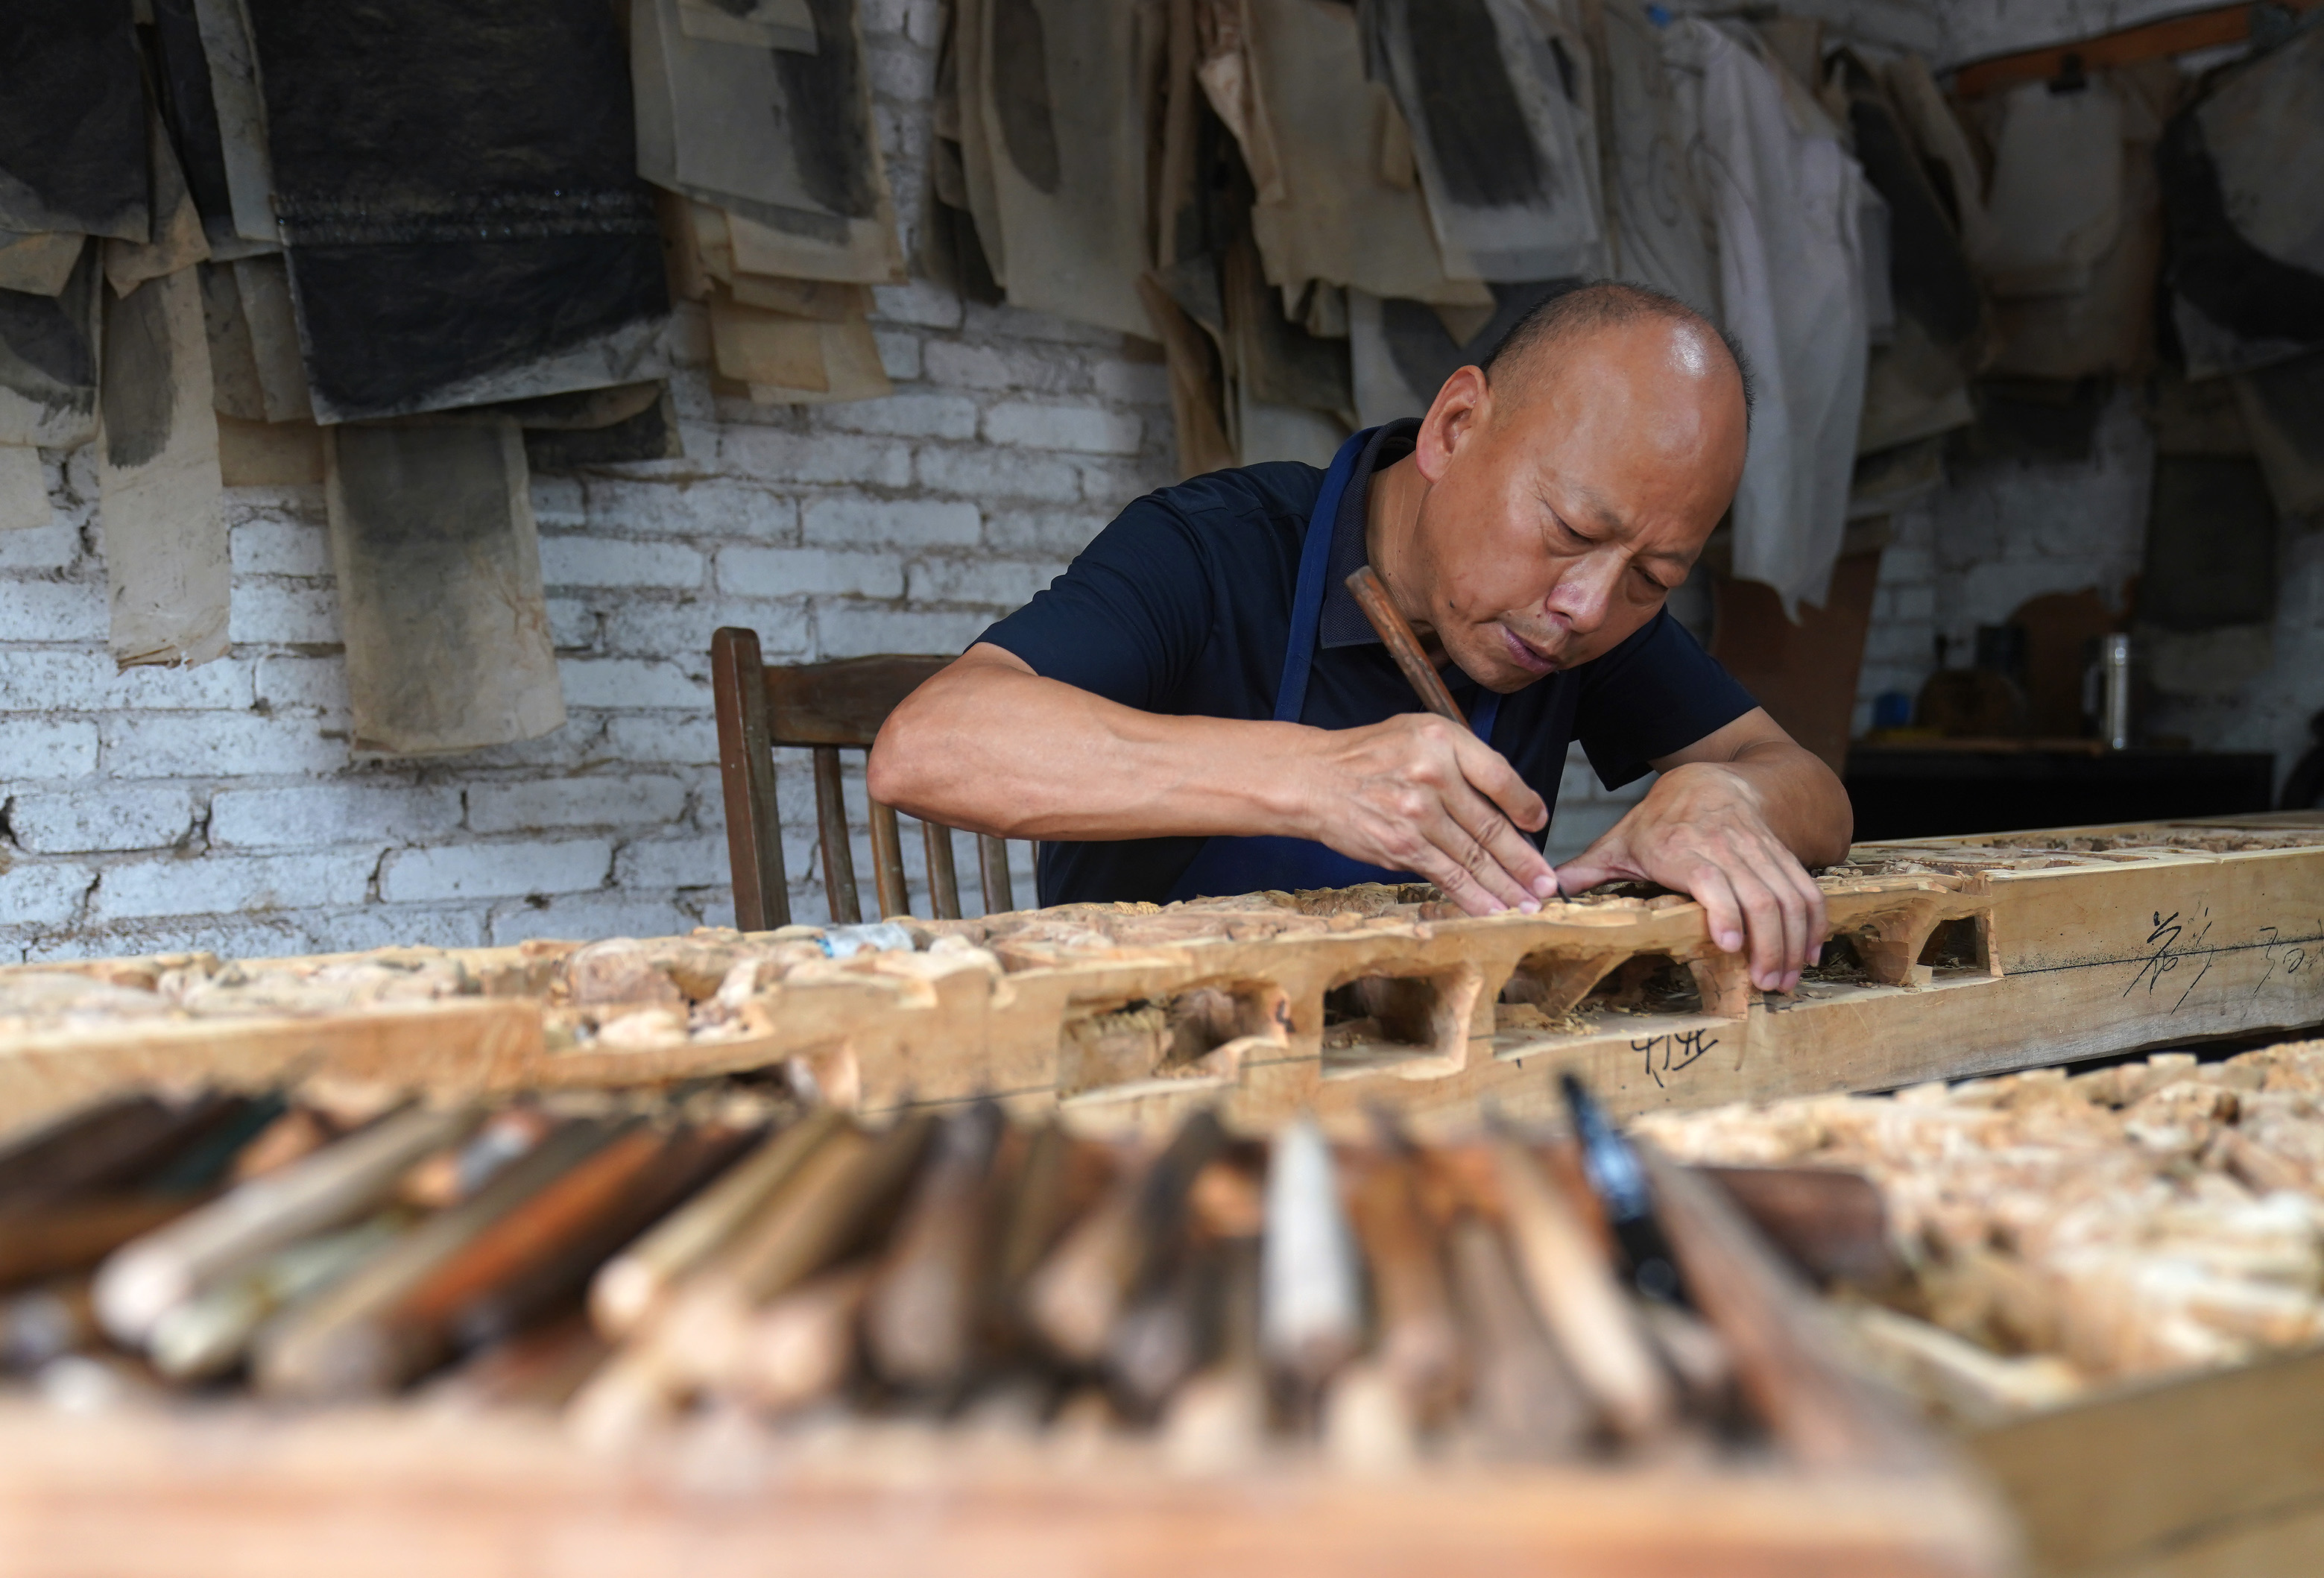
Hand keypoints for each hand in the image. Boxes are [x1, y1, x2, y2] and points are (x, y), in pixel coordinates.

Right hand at [1294, 713, 1556, 915]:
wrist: (1312, 778)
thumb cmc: (1368, 757)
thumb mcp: (1417, 733)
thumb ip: (1462, 759)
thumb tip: (1509, 803)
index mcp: (1442, 739)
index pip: (1499, 776)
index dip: (1526, 806)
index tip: (1540, 824)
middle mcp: (1432, 773)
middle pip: (1491, 825)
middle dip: (1525, 861)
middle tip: (1548, 883)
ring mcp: (1416, 813)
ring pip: (1473, 856)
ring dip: (1506, 886)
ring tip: (1530, 903)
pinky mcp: (1400, 846)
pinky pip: (1446, 875)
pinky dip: (1473, 897)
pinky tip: (1493, 910)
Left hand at [1553, 762, 1827, 991]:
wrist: (1712, 777)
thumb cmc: (1660, 820)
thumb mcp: (1620, 841)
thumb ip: (1586, 871)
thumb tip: (1538, 897)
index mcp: (1682, 848)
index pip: (1711, 879)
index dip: (1724, 911)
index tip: (1730, 945)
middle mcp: (1727, 847)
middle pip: (1760, 896)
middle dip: (1769, 944)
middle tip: (1767, 985)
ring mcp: (1760, 851)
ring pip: (1789, 896)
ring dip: (1793, 941)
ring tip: (1786, 979)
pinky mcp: (1783, 855)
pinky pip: (1807, 889)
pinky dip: (1814, 922)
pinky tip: (1810, 952)